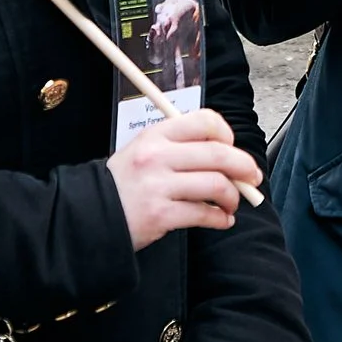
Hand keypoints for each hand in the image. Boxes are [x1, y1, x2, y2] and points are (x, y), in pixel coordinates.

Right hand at [106, 109, 261, 248]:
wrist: (88, 215)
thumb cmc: (122, 185)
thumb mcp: (143, 152)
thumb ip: (179, 149)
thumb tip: (226, 158)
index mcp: (155, 135)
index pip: (204, 121)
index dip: (227, 133)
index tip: (233, 147)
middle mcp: (157, 156)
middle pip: (218, 153)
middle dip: (244, 166)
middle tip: (253, 177)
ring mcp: (158, 185)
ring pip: (216, 184)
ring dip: (233, 196)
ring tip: (231, 204)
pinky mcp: (160, 214)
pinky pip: (203, 214)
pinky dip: (220, 219)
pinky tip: (221, 220)